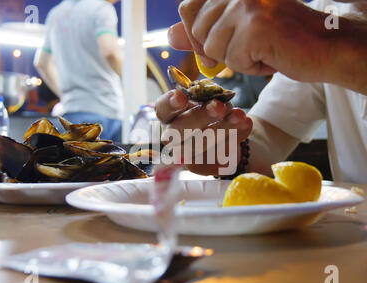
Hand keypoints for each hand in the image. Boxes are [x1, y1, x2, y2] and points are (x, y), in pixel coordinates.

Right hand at [155, 90, 252, 175]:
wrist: (227, 133)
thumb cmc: (211, 108)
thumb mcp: (208, 96)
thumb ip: (209, 94)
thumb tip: (216, 96)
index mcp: (168, 115)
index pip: (162, 109)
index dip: (170, 103)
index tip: (181, 96)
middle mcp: (172, 136)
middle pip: (179, 130)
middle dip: (200, 117)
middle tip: (219, 107)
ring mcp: (186, 155)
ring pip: (200, 144)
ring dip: (222, 128)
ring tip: (239, 115)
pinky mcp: (203, 167)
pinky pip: (218, 156)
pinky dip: (235, 138)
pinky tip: (245, 125)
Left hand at [171, 0, 330, 81]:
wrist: (321, 48)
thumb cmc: (279, 40)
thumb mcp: (235, 33)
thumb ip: (202, 32)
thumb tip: (169, 35)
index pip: (187, 7)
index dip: (196, 34)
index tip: (218, 44)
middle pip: (197, 31)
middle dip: (219, 49)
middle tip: (249, 46)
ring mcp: (245, 3)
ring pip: (213, 48)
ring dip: (235, 58)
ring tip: (261, 49)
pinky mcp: (255, 25)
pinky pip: (233, 60)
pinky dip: (250, 67)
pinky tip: (270, 56)